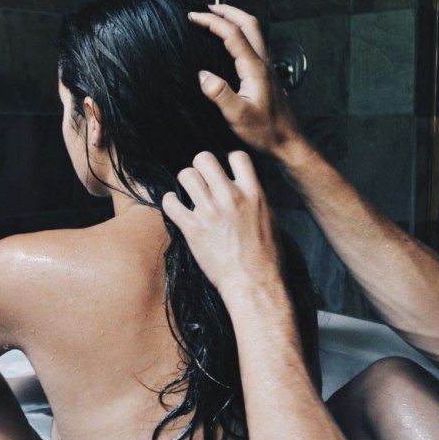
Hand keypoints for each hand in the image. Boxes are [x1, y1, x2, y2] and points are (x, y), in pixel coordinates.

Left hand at [162, 151, 285, 305]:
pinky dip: (169, 202)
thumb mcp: (268, 219)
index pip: (237, 156)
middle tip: (200, 181)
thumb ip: (254, 198)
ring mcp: (210, 212)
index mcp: (253, 193)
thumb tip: (244, 187)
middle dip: (199, 167)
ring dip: (184, 183)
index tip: (223, 172)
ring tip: (187, 193)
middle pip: (204, 158)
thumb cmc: (266, 256)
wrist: (254, 284)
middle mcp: (231, 197)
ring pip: (185, 175)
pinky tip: (175, 207)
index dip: (227, 161)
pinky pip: (171, 202)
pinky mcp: (193, 229)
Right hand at [188, 5, 301, 156]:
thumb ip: (219, 94)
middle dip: (226, 10)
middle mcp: (262, 62)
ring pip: (253, 31)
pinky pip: (252, 43)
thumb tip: (202, 75)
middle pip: (248, 22)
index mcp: (254, 68)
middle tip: (204, 8)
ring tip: (214, 18)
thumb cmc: (265, 131)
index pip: (232, 34)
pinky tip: (227, 43)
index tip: (192, 17)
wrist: (287, 142)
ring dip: (234, 19)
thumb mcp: (238, 116)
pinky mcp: (265, 74)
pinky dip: (238, 33)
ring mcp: (266, 66)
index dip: (211, 21)